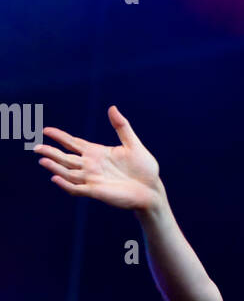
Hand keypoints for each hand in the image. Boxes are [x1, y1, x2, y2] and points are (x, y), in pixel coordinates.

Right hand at [33, 106, 163, 211]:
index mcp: (97, 153)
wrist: (152, 189)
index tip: (46, 130)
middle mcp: (91, 166)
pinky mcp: (96, 191)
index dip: (60, 137)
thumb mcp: (133, 144)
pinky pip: (76, 188)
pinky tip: (55, 177)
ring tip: (42, 160)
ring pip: (67, 172)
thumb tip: (112, 108)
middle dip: (50, 152)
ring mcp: (92, 179)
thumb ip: (122, 127)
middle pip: (65, 158)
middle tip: (35, 147)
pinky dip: (65, 184)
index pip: (73, 143)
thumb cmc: (144, 168)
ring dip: (54, 167)